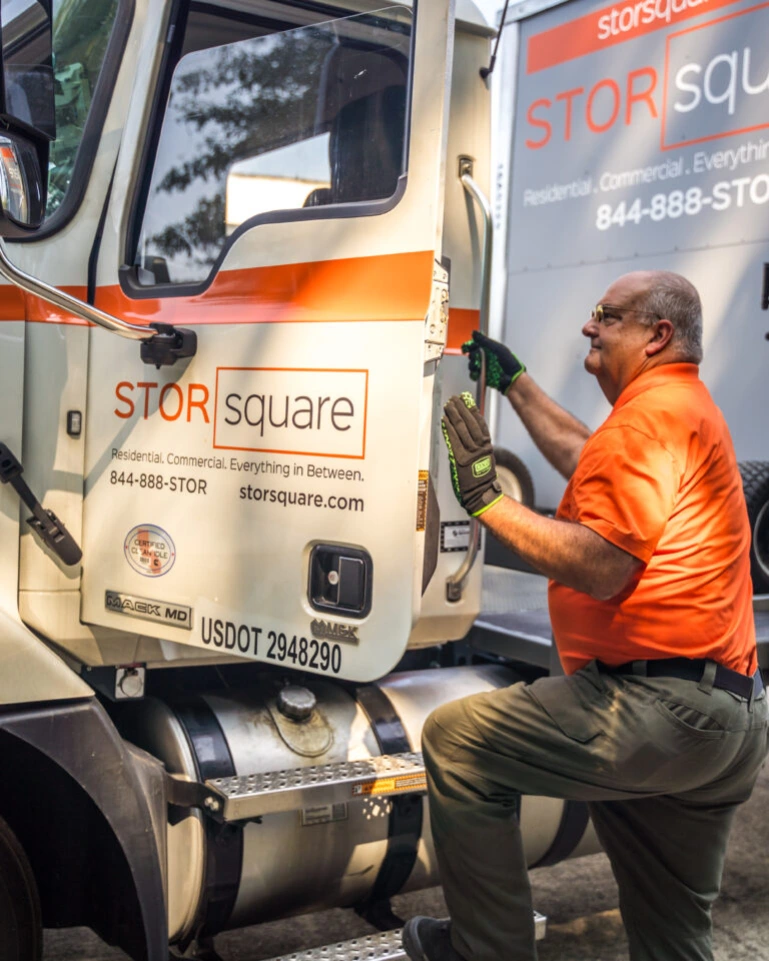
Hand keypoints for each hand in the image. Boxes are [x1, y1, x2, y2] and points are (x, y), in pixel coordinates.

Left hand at [441, 393, 503, 516]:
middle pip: (470, 422)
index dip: (472, 410)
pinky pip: (453, 440)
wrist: (481, 495)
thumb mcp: (483, 460)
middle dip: (461, 408)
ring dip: (453, 415)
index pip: (480, 423)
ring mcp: (470, 453)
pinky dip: (448, 428)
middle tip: (454, 399)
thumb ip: (476, 446)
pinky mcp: (460, 459)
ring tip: (448, 405)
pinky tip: (445, 420)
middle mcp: (480, 447)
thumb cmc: (480, 479)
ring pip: (461, 429)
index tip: (467, 400)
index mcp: (487, 446)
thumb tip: (466, 432)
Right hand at [462, 330, 524, 395]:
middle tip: (476, 357)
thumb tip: (474, 333)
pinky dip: (473, 374)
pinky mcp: (483, 376)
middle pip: (472, 354)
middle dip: (472, 356)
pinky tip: (477, 373)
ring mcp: (484, 367)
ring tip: (478, 366)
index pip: (477, 345)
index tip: (468, 347)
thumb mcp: (497, 348)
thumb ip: (485, 341)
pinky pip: (474, 375)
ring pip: (472, 364)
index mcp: (490, 349)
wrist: (513, 379)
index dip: (471, 345)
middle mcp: (486, 357)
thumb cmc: (509, 363)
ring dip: (472, 365)